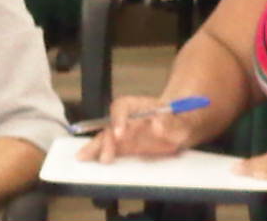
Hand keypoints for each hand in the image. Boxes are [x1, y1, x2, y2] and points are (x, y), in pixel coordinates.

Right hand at [77, 96, 193, 162]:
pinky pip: (111, 149)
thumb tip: (157, 126)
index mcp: (140, 106)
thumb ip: (171, 122)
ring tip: (83, 157)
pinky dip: (100, 154)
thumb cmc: (181, 117)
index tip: (120, 134)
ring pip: (106, 137)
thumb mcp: (182, 117)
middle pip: (110, 125)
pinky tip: (89, 160)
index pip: (122, 107)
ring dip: (96, 147)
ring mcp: (126, 132)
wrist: (182, 124)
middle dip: (105, 140)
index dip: (119, 119)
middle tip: (105, 156)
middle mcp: (128, 118)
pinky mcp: (126, 146)